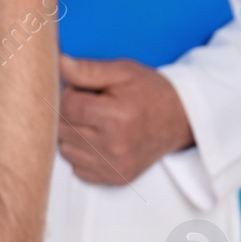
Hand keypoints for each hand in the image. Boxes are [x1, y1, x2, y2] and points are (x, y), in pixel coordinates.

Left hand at [57, 55, 194, 184]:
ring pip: (66, 149)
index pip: (67, 106)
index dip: (69, 94)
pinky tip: (99, 141)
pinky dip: (82, 154)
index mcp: (117, 117)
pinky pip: (77, 168)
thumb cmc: (150, 92)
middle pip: (63, 128)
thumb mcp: (123, 72)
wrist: (181, 120)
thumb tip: (59, 63)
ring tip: (95, 123)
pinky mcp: (115, 178)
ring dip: (73, 135)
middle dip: (69, 114)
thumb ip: (88, 69)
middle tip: (90, 106)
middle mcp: (115, 146)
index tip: (83, 91)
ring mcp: (115, 165)